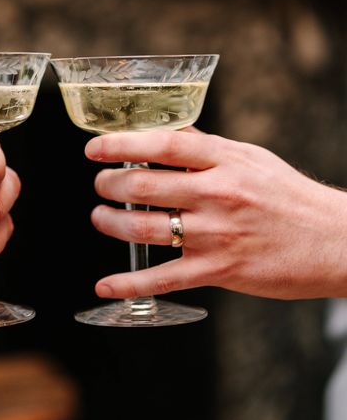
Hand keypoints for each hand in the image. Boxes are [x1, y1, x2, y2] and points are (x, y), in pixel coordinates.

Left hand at [85, 129, 346, 300]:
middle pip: (145, 185)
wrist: (334, 241)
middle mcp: (217, 195)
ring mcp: (216, 234)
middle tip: (100, 184)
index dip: (121, 144)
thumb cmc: (290, 196)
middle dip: (109, 185)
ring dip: (111, 223)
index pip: (163, 145)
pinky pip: (163, 278)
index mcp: (225, 161)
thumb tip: (166, 133)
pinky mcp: (218, 271)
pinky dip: (128, 284)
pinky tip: (105, 286)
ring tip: (100, 217)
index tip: (95, 148)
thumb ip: (206, 148)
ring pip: (145, 228)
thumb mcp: (251, 158)